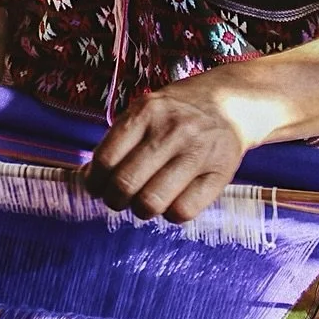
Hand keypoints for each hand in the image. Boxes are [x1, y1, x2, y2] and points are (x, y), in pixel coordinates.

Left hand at [86, 83, 246, 221]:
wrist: (231, 103)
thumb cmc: (176, 113)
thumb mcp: (144, 113)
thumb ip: (117, 142)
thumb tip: (87, 177)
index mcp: (146, 112)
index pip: (105, 159)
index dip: (94, 182)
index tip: (97, 188)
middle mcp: (171, 130)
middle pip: (125, 184)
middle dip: (114, 200)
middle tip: (118, 199)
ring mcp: (197, 152)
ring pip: (152, 202)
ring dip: (140, 210)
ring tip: (144, 201)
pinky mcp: (220, 174)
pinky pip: (183, 212)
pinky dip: (170, 215)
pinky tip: (171, 201)